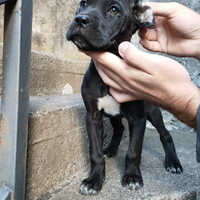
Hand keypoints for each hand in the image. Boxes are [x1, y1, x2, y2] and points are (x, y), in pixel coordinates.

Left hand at [85, 42, 199, 127]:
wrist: (178, 98)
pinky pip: (115, 92)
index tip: (85, 47)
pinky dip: (109, 85)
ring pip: (107, 80)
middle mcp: (124, 83)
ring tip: (99, 63)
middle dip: (95, 60)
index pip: (104, 60)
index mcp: (127, 72)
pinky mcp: (132, 96)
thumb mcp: (154, 62)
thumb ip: (134, 56)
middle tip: (91, 52)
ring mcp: (127, 91)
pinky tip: (111, 82)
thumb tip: (120, 48)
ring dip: (101, 70)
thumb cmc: (170, 79)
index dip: (94, 53)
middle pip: (104, 70)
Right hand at [139, 2, 199, 59]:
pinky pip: (150, 46)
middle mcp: (161, 26)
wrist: (199, 39)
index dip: (142, 16)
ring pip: (146, 36)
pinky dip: (145, 44)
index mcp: (163, 16)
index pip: (148, 15)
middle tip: (140, 26)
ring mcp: (161, 37)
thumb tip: (143, 6)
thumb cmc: (190, 22)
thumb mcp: (173, 9)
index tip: (138, 17)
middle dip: (140, 26)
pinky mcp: (161, 47)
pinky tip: (143, 41)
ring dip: (142, 35)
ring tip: (143, 33)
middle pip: (145, 26)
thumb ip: (157, 8)